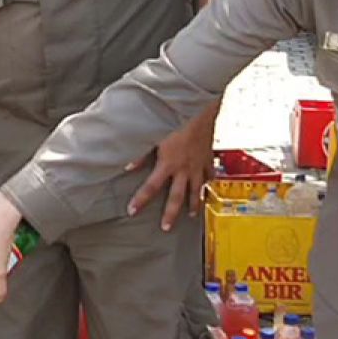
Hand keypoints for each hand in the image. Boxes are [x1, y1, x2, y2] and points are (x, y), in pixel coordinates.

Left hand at [125, 106, 218, 230]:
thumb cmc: (176, 119)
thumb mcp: (154, 135)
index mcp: (168, 163)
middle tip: (166, 227)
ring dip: (193, 204)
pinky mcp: (208, 159)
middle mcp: (184, 169)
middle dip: (170, 213)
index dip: (141, 200)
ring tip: (191, 215)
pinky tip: (208, 188)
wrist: (200, 110)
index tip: (133, 211)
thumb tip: (127, 165)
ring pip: (196, 190)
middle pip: (177, 197)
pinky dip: (209, 183)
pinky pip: (210, 175)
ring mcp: (198, 165)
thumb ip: (142, 153)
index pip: (151, 187)